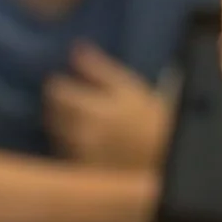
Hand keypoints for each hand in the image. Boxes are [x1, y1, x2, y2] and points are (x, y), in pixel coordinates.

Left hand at [43, 43, 172, 169]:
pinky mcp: (85, 173)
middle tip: (74, 106)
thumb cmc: (152, 119)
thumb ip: (98, 68)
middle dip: (59, 106)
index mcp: (90, 107)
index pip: (56, 90)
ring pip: (57, 135)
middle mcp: (81, 132)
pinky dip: (71, 149)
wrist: (169, 159)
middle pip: (53, 113)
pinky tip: (89, 146)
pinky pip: (68, 156)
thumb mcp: (129, 87)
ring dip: (63, 128)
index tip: (67, 86)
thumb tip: (75, 48)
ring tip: (83, 126)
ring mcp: (82, 155)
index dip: (59, 85)